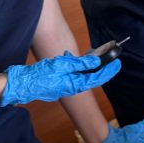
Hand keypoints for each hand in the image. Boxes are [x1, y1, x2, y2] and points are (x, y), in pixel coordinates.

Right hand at [0, 51, 120, 106]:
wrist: (25, 84)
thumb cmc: (41, 75)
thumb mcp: (61, 65)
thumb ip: (79, 63)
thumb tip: (95, 61)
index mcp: (76, 84)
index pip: (98, 77)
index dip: (109, 70)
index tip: (118, 63)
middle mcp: (75, 86)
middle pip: (93, 76)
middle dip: (103, 68)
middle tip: (112, 57)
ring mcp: (69, 85)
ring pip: (85, 75)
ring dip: (90, 66)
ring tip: (97, 55)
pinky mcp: (63, 83)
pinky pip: (76, 75)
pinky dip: (79, 66)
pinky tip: (76, 58)